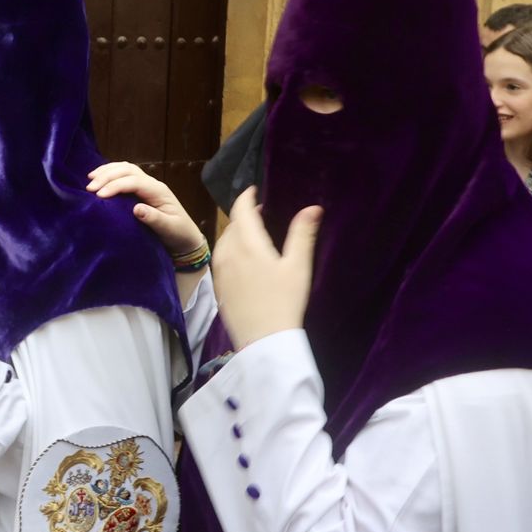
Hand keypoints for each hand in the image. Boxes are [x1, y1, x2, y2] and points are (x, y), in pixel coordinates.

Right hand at [86, 161, 204, 257]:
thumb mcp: (169, 229)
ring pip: (126, 168)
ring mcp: (147, 185)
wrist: (187, 239)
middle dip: (108, 175)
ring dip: (107, 171)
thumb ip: (154, 219)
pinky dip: (111, 174)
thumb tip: (136, 209)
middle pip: (128, 170)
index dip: (116, 185)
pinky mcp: (141, 191)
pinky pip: (125, 176)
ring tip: (90, 178)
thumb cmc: (179, 234)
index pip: (134, 181)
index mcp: (159, 191)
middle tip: (90, 187)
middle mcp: (152, 184)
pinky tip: (99, 179)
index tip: (99, 195)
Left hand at [210, 189, 322, 349]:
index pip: (240, 210)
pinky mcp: (218, 286)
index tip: (254, 190)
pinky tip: (245, 260)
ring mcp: (220, 270)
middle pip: (232, 224)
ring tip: (254, 234)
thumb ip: (302, 234)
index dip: (247, 197)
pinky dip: (231, 250)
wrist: (264, 341)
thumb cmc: (285, 301)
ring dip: (236, 232)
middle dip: (244, 215)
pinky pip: (221, 258)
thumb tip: (313, 207)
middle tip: (261, 213)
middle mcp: (228, 252)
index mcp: (247, 243)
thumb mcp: (298, 266)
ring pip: (224, 241)